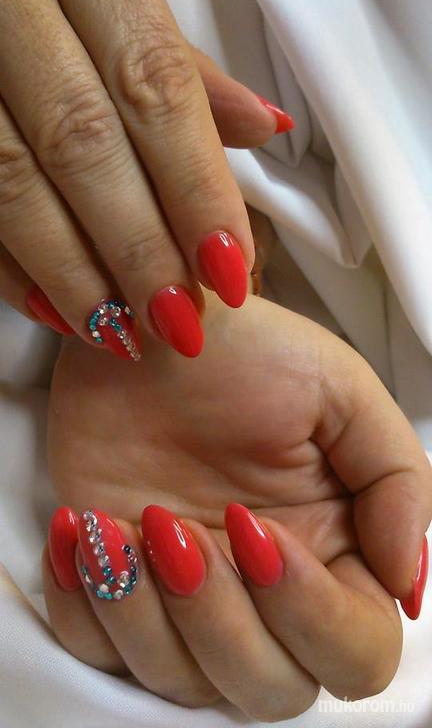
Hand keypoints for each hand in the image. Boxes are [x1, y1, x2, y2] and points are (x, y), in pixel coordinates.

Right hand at [0, 0, 293, 359]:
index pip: (153, 85)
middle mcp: (9, 3)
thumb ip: (182, 70)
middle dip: (137, 244)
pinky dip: (9, 265)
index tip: (227, 269)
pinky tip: (53, 308)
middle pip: (83, 142)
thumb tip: (265, 128)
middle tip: (177, 318)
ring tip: (121, 330)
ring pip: (12, 178)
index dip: (195, 186)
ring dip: (72, 270)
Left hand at [43, 293, 431, 720]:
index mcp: (331, 551)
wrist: (145, 327)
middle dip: (222, 620)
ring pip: (184, 683)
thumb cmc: (244, 352)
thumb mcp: (340, 390)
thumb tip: (406, 585)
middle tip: (178, 527)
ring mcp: (186, 595)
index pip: (356, 650)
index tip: (258, 528)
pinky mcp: (117, 585)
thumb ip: (397, 484)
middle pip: (270, 689)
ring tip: (119, 525)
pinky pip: (98, 652)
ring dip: (147, 614)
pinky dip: (85, 608)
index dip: (313, 614)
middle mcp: (262, 591)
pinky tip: (82, 530)